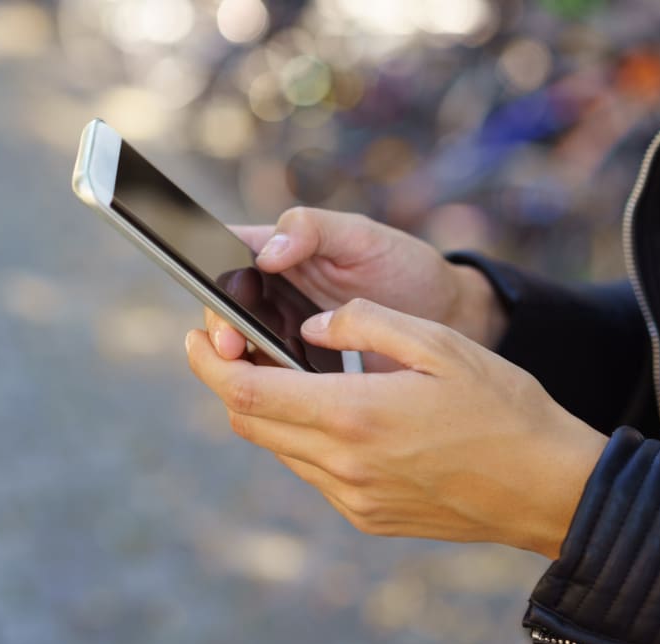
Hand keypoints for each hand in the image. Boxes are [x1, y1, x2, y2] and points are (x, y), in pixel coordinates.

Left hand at [186, 298, 606, 558]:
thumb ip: (364, 324)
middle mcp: (343, 464)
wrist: (549, 488)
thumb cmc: (503, 407)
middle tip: (234, 346)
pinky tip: (332, 414)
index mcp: (354, 414)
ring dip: (270, 410)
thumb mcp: (438, 344)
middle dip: (230, 381)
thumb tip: (310, 327)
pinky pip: (311, 472)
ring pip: (279, 448)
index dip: (209, 363)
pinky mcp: (367, 516)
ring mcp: (353, 497)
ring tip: (287, 374)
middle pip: (250, 422)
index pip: (247, 392)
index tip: (196, 336)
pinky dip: (303, 439)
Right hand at [207, 207, 507, 369]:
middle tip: (235, 347)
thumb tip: (267, 252)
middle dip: (221, 331)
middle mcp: (270, 294)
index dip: (211, 284)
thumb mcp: (361, 236)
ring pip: (239, 352)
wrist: (448, 318)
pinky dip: (270, 389)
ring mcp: (282, 334)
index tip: (226, 309)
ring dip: (240, 364)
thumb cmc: (402, 266)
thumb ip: (314, 229)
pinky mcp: (300, 371)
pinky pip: (270, 381)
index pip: (222, 261)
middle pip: (221, 312)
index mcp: (275, 251)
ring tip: (255, 375)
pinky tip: (280, 396)